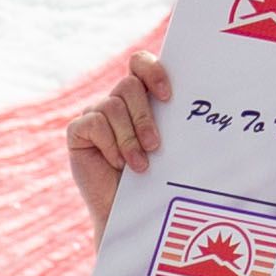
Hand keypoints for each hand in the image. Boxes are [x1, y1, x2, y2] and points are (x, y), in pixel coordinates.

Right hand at [66, 46, 175, 234]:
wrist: (127, 212)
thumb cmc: (152, 180)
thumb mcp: (168, 147)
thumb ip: (173, 122)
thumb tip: (197, 107)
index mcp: (140, 97)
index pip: (140, 63)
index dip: (153, 72)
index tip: (168, 97)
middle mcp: (116, 101)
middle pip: (128, 86)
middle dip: (144, 117)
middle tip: (155, 146)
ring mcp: (95, 114)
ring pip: (112, 106)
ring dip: (129, 138)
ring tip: (139, 165)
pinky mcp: (78, 131)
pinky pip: (93, 123)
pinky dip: (109, 144)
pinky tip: (116, 163)